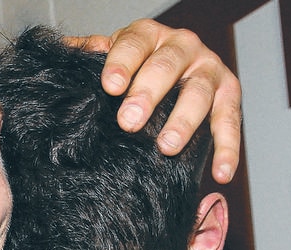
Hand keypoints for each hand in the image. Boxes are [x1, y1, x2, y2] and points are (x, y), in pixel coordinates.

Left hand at [66, 19, 241, 183]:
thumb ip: (89, 55)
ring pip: (199, 92)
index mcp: (149, 35)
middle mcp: (182, 46)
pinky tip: (220, 173)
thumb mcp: (111, 57)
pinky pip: (231, 121)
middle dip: (148, 94)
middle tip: (130, 122)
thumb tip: (59, 56)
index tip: (109, 86)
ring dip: (184, 121)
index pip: (135, 43)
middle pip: (167, 66)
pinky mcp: (229, 94)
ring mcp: (208, 69)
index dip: (122, 63)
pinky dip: (228, 147)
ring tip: (166, 147)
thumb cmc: (136, 67)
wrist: (176, 68)